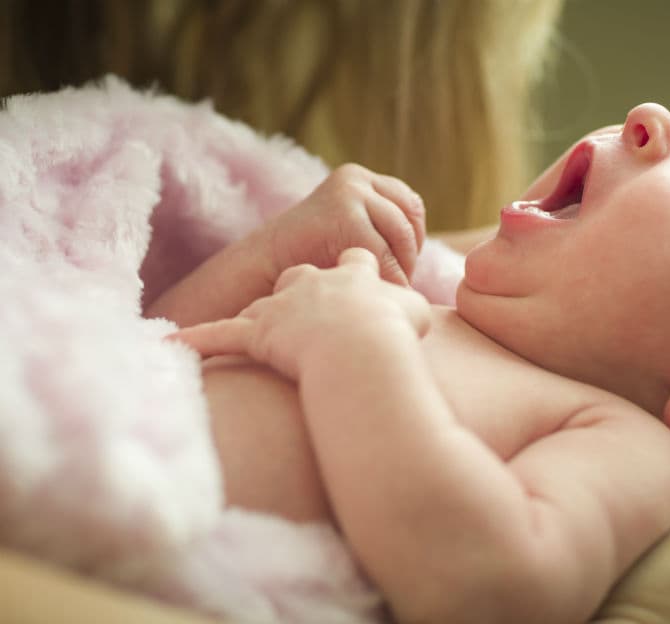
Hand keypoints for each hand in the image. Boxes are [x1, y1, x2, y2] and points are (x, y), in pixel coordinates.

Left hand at [170, 248, 430, 378]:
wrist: (361, 344)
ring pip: (266, 301)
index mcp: (354, 269)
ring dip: (260, 311)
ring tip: (257, 322)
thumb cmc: (393, 332)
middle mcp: (314, 278)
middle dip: (303, 284)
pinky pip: (221, 335)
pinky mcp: (257, 332)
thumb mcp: (415, 314)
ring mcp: (283, 303)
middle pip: (302, 273)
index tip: (358, 274)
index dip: (356, 267)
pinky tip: (172, 344)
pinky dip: (198, 340)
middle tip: (306, 303)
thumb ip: (414, 306)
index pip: (353, 258)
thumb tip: (424, 311)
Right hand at [264, 164, 425, 286]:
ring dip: (401, 270)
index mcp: (360, 178)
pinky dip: (388, 280)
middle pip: (410, 221)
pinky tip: (374, 295)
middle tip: (395, 284)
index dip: (412, 240)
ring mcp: (351, 194)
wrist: (262, 267)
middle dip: (408, 257)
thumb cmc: (309, 259)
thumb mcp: (350, 230)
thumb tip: (436, 247)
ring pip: (402, 238)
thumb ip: (381, 227)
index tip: (400, 267)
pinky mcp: (346, 216)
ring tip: (384, 291)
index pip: (410, 207)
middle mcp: (357, 180)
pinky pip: (386, 255)